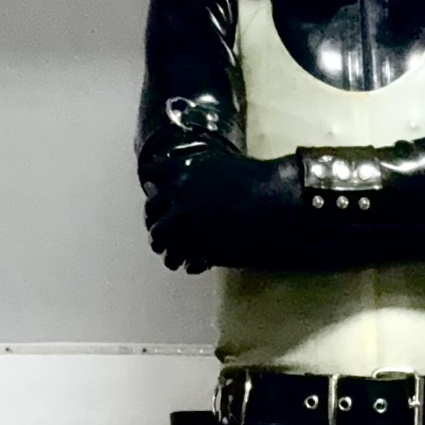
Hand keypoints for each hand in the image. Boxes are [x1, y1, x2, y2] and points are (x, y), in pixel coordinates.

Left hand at [140, 136, 300, 270]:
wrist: (274, 201)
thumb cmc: (254, 178)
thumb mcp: (219, 160)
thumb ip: (194, 165)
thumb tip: (175, 167)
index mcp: (182, 171)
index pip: (152, 173)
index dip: (151, 183)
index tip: (151, 191)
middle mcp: (178, 196)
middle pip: (151, 212)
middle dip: (154, 222)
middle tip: (158, 232)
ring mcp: (186, 224)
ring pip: (161, 239)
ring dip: (165, 247)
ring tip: (172, 256)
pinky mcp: (199, 246)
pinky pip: (181, 258)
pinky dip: (185, 262)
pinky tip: (191, 264)